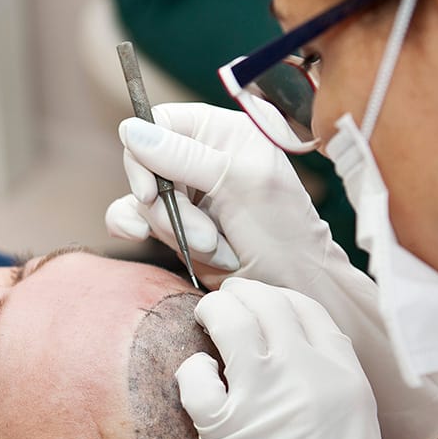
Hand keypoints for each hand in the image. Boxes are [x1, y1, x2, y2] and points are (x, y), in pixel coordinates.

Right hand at [107, 101, 437, 438]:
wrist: (309, 318)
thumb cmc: (292, 249)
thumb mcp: (242, 190)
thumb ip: (186, 156)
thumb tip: (129, 127)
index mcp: (236, 142)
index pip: (168, 120)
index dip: (153, 143)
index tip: (157, 174)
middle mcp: (214, 171)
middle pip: (147, 160)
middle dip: (160, 191)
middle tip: (195, 221)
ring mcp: (199, 209)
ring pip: (140, 197)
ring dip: (160, 222)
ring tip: (208, 247)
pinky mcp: (189, 246)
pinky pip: (144, 228)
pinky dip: (150, 239)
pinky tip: (180, 253)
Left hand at [176, 278, 394, 438]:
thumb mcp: (355, 432)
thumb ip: (328, 386)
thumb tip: (291, 354)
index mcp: (348, 380)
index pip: (307, 311)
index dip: (275, 299)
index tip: (257, 300)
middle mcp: (310, 377)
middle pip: (267, 305)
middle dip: (239, 296)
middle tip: (222, 303)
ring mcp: (266, 398)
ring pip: (231, 321)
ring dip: (212, 314)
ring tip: (203, 320)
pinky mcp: (225, 427)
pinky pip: (196, 375)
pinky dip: (191, 372)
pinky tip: (196, 382)